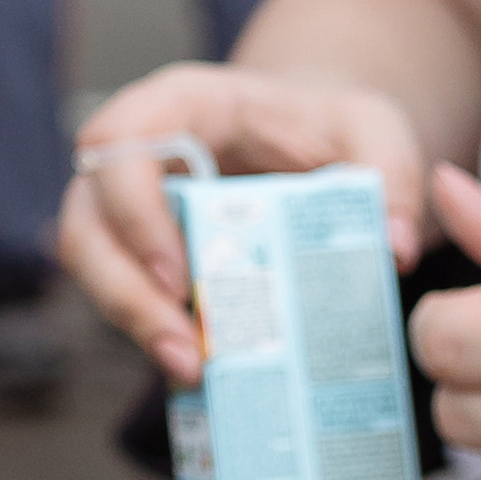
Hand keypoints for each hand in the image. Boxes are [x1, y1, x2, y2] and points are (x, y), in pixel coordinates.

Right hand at [57, 62, 428, 381]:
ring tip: (192, 371)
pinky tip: (201, 374)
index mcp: (181, 105)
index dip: (134, 210)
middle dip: (125, 290)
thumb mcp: (374, 129)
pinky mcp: (144, 253)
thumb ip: (393, 173)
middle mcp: (139, 153)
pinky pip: (124, 294)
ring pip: (90, 262)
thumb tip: (393, 249)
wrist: (314, 144)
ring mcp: (131, 205)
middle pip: (88, 218)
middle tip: (185, 349)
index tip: (181, 274)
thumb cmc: (332, 127)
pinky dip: (154, 332)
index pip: (117, 141)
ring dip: (131, 320)